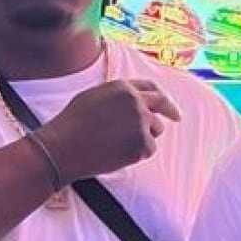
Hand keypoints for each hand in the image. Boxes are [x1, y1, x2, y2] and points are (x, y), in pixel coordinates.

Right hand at [36, 79, 181, 182]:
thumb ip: (117, 96)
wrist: (63, 147)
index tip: (166, 102)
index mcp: (123, 87)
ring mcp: (140, 122)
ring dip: (144, 136)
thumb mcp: (94, 97)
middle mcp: (136, 101)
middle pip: (162, 104)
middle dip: (171, 111)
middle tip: (177, 117)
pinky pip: (148, 149)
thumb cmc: (72, 124)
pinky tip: (117, 153)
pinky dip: (137, 153)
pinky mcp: (142, 143)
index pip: (150, 87)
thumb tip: (133, 100)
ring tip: (118, 143)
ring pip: (155, 130)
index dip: (160, 94)